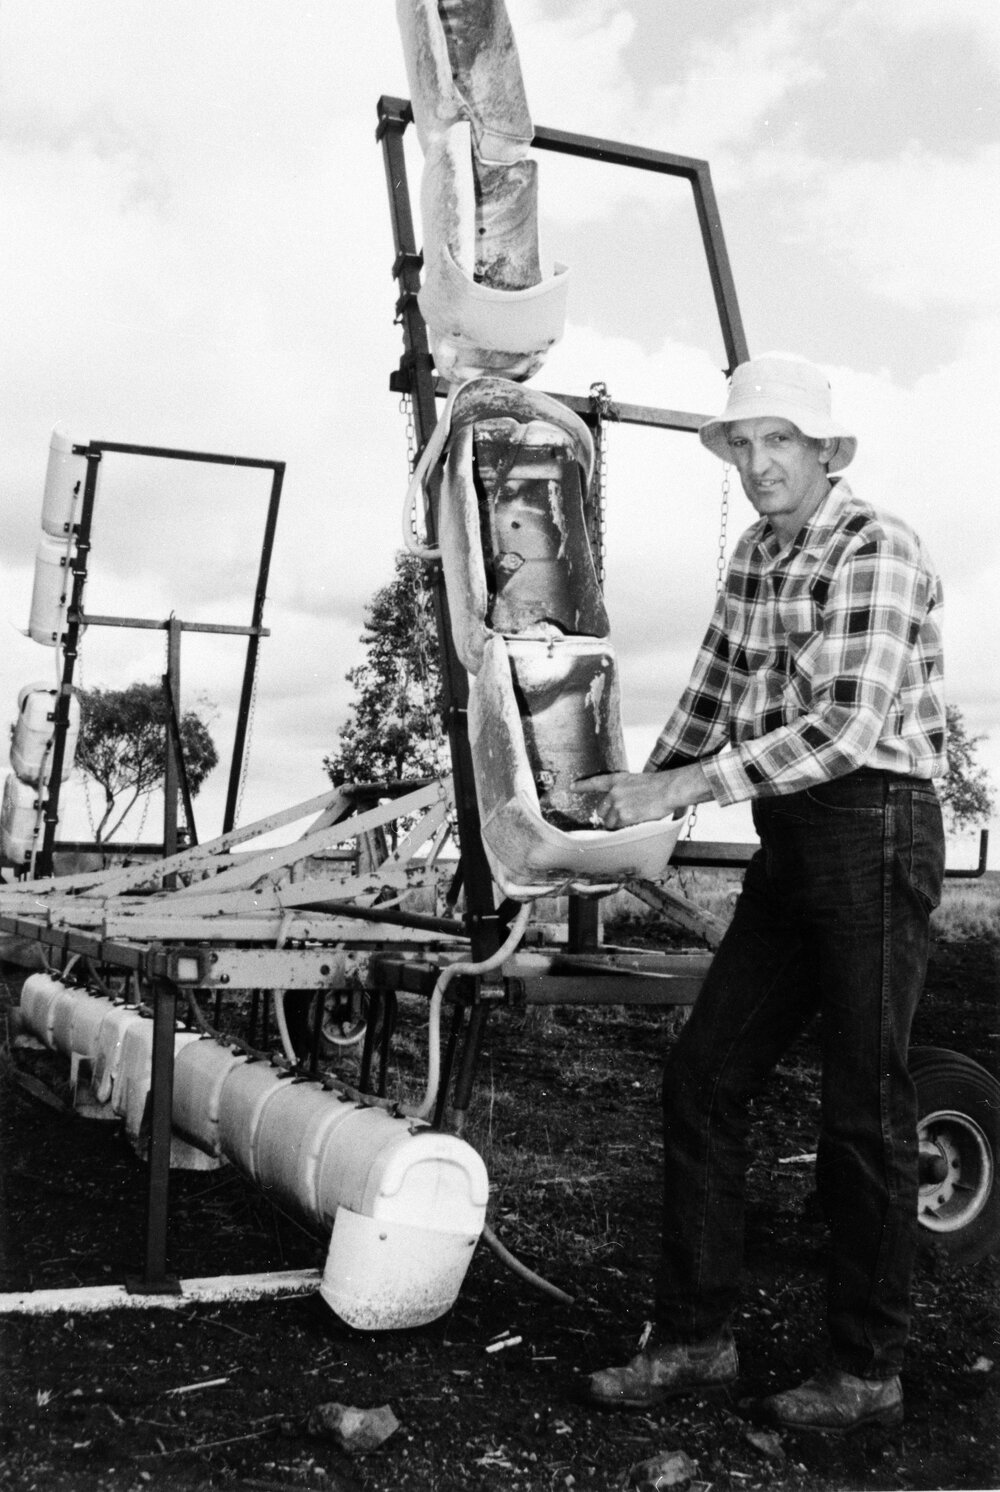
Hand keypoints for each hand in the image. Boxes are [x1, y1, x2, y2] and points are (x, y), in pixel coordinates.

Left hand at [574, 763, 711, 828]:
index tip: (572, 787)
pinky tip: (635, 823)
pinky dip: (624, 829)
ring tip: (633, 819)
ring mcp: (618, 805)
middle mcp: (614, 792)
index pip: (595, 782)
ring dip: (617, 824)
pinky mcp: (625, 816)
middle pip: (601, 810)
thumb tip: (620, 805)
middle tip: (621, 817)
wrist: (668, 789)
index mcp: (618, 780)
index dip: (583, 785)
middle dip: (608, 815)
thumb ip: (625, 792)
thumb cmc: (659, 786)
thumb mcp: (637, 782)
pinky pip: (618, 828)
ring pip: (609, 822)